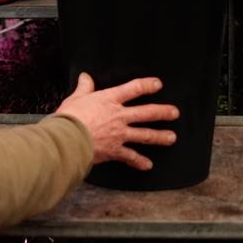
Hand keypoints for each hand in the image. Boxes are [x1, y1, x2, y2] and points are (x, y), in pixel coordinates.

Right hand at [54, 73, 179, 171]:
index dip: (148, 85)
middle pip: (147, 113)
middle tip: (174, 113)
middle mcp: (119, 116)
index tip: (158, 85)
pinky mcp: (115, 150)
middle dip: (163, 112)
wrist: (68, 140)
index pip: (134, 89)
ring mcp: (120, 134)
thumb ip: (84, 87)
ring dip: (160, 136)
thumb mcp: (76, 97)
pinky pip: (131, 157)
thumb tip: (85, 76)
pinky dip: (139, 162)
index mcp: (110, 100)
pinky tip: (148, 165)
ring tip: (171, 137)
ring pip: (145, 134)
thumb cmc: (69, 118)